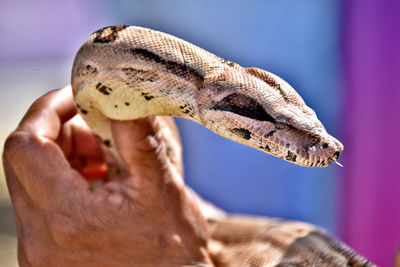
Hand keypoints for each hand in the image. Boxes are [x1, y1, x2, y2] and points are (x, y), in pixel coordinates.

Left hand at [3, 86, 212, 266]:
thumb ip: (136, 134)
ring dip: (65, 156)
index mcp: (66, 219)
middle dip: (61, 133)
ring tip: (107, 157)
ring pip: (31, 180)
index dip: (48, 111)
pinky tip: (100, 179)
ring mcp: (37, 252)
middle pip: (25, 161)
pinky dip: (65, 179)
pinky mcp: (45, 255)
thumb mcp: (160, 186)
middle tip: (101, 128)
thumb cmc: (173, 250)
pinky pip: (40, 202)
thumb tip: (122, 90)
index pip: (26, 146)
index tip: (78, 96)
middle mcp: (38, 242)